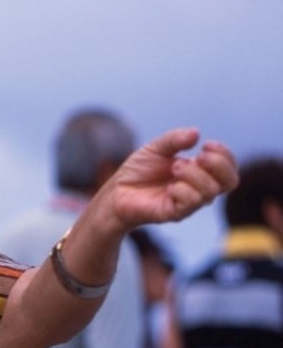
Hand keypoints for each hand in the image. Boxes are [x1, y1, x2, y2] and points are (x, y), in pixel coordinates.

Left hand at [104, 128, 238, 228]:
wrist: (117, 192)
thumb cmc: (139, 171)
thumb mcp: (156, 148)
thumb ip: (175, 139)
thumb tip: (196, 133)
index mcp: (201, 173)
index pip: (229, 168)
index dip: (225, 155)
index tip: (207, 145)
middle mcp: (200, 189)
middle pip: (230, 182)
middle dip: (218, 164)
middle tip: (197, 157)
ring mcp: (189, 203)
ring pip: (210, 191)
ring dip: (193, 174)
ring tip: (173, 168)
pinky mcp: (176, 213)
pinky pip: (191, 202)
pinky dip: (182, 189)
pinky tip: (168, 187)